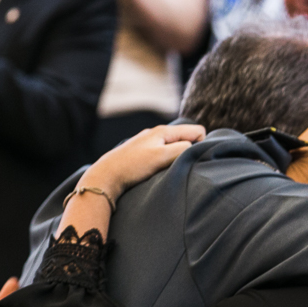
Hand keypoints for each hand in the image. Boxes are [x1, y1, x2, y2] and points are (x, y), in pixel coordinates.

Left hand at [79, 125, 205, 200]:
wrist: (106, 176)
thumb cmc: (133, 166)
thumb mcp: (162, 157)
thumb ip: (182, 149)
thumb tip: (194, 146)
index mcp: (164, 131)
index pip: (198, 131)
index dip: (201, 145)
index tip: (192, 159)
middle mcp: (158, 133)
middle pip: (186, 138)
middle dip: (189, 150)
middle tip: (181, 166)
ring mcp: (150, 142)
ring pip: (175, 146)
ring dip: (177, 157)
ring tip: (169, 169)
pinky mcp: (144, 152)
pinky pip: (164, 153)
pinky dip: (166, 160)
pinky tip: (158, 170)